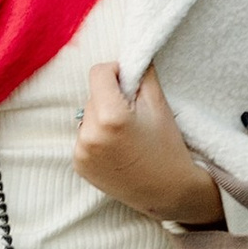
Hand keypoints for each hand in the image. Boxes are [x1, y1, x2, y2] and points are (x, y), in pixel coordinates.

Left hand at [74, 60, 223, 225]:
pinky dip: (96, 138)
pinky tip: (116, 150)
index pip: (98, 73)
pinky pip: (83, 138)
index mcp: (111, 116)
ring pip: (87, 117)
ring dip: (101, 118)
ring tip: (125, 136)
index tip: (129, 83)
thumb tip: (129, 56)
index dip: (115, 72)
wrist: (168, 192)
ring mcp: (81, 152)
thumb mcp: (159, 105)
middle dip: (110, 98)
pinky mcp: (78, 165)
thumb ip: (142, 74)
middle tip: (133, 117)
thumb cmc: (168, 147)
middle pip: (93, 95)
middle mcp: (90, 135)